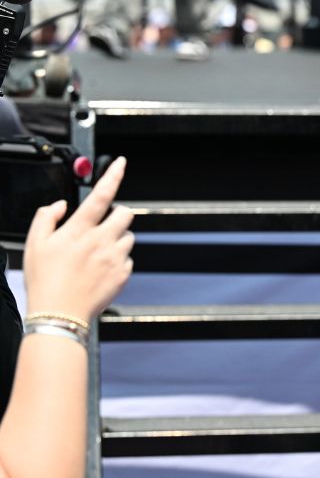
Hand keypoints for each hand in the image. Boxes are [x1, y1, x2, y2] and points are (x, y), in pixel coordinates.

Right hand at [23, 157, 134, 318]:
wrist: (59, 314)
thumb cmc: (45, 280)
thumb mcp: (34, 244)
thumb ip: (46, 218)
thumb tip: (60, 205)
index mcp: (79, 230)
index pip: (101, 195)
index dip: (113, 176)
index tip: (121, 163)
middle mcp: (101, 241)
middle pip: (125, 213)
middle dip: (117, 214)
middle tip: (103, 225)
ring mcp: (115, 257)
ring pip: (128, 236)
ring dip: (117, 238)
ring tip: (96, 254)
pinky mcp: (124, 273)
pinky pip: (128, 258)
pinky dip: (117, 260)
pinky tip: (99, 270)